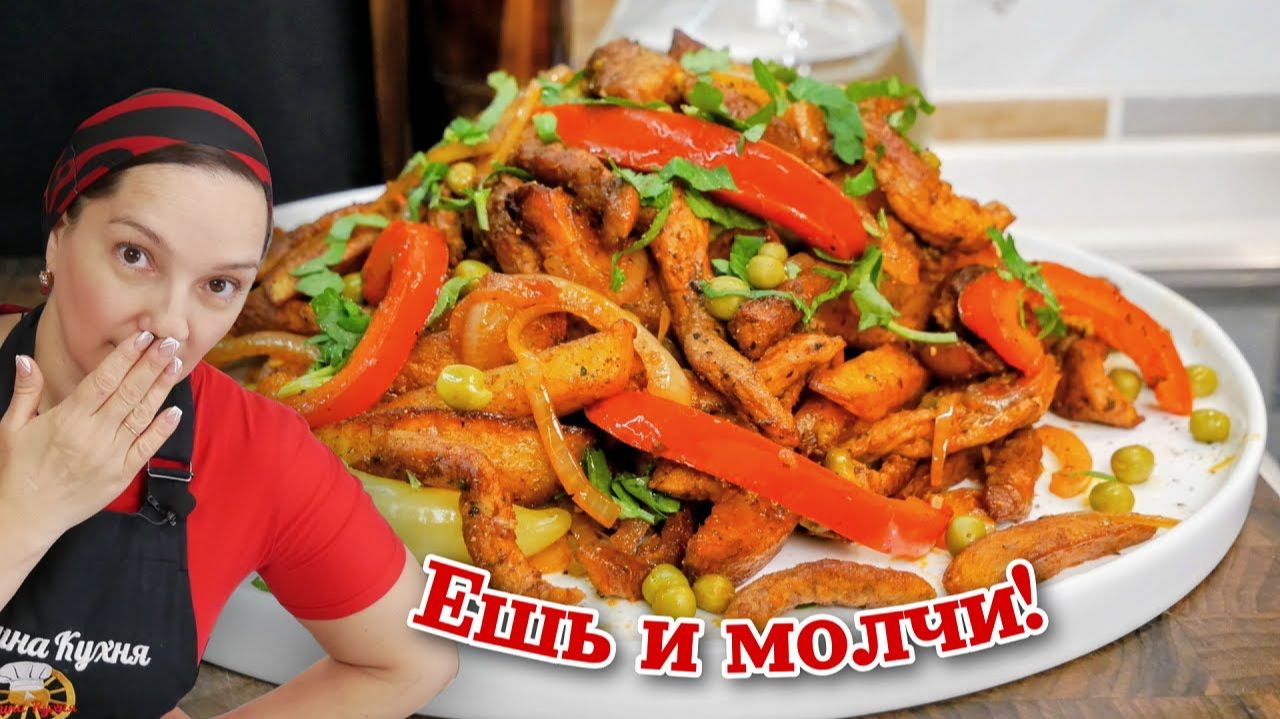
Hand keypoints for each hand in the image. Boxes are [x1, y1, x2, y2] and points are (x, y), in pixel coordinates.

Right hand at [0, 331, 186, 540]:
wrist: (26, 515)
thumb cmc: (17, 468)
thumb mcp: (11, 427)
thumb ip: (25, 392)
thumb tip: (26, 358)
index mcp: (67, 419)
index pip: (103, 380)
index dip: (125, 357)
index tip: (143, 337)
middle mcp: (93, 435)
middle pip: (129, 393)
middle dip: (152, 365)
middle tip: (171, 342)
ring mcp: (111, 455)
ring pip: (142, 416)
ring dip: (161, 389)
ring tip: (176, 366)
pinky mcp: (122, 475)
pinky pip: (147, 447)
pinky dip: (162, 429)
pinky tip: (175, 410)